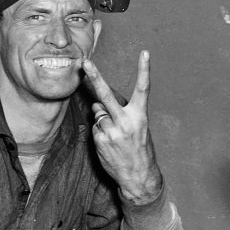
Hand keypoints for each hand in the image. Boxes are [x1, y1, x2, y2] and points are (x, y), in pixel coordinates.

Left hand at [84, 51, 162, 205]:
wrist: (139, 176)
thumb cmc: (140, 149)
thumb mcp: (138, 128)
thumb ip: (120, 114)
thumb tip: (97, 106)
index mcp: (140, 116)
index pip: (143, 89)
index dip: (144, 70)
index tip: (144, 53)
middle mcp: (125, 122)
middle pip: (106, 96)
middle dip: (95, 77)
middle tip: (84, 62)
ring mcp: (111, 132)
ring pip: (98, 114)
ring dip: (102, 118)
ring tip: (114, 133)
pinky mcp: (100, 141)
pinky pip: (95, 128)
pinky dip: (100, 131)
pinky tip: (109, 142)